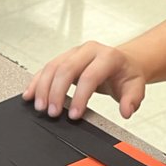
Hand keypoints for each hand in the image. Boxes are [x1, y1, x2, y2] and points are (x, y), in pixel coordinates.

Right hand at [22, 41, 147, 119]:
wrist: (123, 62)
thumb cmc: (126, 74)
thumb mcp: (136, 86)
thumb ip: (132, 99)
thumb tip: (126, 110)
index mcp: (108, 56)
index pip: (89, 76)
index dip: (80, 96)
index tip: (74, 114)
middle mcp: (88, 51)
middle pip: (65, 69)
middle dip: (56, 92)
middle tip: (53, 112)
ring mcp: (74, 53)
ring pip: (52, 67)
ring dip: (43, 88)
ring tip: (40, 107)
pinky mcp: (63, 58)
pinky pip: (46, 68)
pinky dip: (36, 81)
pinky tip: (30, 94)